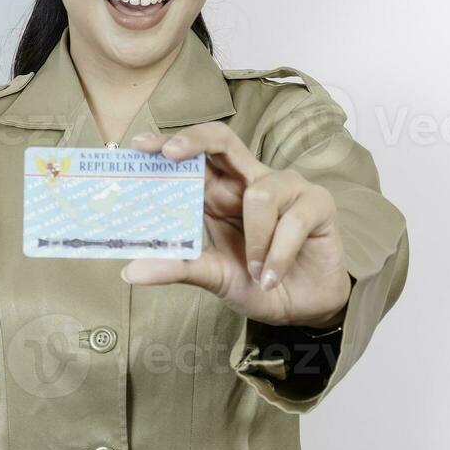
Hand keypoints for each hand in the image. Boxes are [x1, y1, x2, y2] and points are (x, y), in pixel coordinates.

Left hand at [121, 123, 352, 327]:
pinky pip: (293, 220)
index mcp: (221, 192)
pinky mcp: (318, 203)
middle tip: (170, 155)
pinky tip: (273, 276)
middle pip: (223, 140)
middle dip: (195, 140)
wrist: (304, 309)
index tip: (139, 145)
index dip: (169, 144)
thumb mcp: (213, 276)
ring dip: (255, 241)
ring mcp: (288, 187)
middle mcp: (251, 181)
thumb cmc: (258, 283)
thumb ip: (178, 268)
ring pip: (260, 194)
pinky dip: (278, 254)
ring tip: (256, 273)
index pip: (195, 156)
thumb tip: (130, 271)